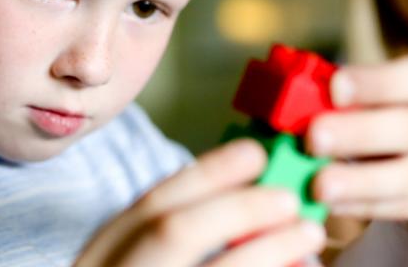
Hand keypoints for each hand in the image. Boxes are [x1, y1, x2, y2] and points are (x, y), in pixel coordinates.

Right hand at [75, 139, 326, 266]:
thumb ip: (176, 242)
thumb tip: (252, 194)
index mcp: (98, 265)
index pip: (148, 207)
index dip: (205, 174)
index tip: (254, 153)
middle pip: (170, 232)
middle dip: (238, 207)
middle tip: (290, 198)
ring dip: (267, 252)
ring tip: (309, 236)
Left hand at [306, 52, 407, 226]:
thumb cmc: (389, 124)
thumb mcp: (377, 103)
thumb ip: (348, 101)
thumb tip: (301, 105)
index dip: (378, 83)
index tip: (335, 88)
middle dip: (362, 133)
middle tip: (315, 139)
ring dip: (362, 181)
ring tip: (320, 185)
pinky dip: (370, 206)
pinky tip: (336, 205)